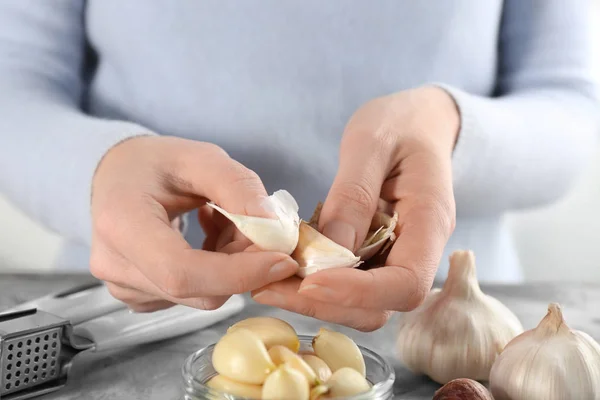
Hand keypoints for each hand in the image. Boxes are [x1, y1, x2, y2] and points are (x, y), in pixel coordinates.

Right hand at [90, 136, 298, 311]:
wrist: (116, 175)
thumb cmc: (154, 162)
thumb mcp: (199, 157)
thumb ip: (238, 186)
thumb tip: (274, 228)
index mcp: (121, 224)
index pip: (182, 271)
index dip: (238, 273)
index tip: (282, 260)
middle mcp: (115, 265)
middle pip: (200, 290)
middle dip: (244, 264)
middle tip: (254, 225)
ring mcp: (125, 286)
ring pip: (203, 295)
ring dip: (232, 265)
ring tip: (222, 221)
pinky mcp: (139, 297)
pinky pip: (194, 295)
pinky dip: (218, 271)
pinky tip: (209, 238)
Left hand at [251, 86, 458, 330]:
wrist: (417, 122)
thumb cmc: (398, 123)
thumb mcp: (370, 144)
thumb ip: (352, 196)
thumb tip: (328, 251)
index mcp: (431, 220)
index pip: (407, 283)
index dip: (359, 292)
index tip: (309, 281)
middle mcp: (419, 250)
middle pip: (381, 306)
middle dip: (326, 303)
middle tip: (269, 287)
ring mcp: (398, 256)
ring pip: (363, 305)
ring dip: (317, 302)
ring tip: (269, 283)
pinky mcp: (378, 255)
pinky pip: (352, 285)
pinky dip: (318, 286)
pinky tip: (285, 269)